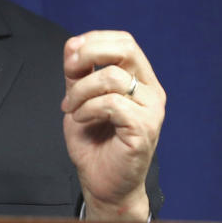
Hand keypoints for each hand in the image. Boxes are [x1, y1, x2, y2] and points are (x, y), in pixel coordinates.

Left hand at [61, 31, 164, 220]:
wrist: (101, 182)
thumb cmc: (94, 141)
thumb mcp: (79, 97)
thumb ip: (78, 72)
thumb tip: (74, 44)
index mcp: (140, 80)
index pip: (124, 41)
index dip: (93, 40)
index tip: (70, 58)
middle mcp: (151, 92)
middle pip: (126, 48)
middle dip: (90, 53)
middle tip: (70, 71)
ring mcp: (151, 110)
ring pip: (113, 77)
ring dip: (81, 91)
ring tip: (73, 109)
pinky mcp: (144, 129)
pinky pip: (112, 103)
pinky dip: (88, 109)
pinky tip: (82, 120)